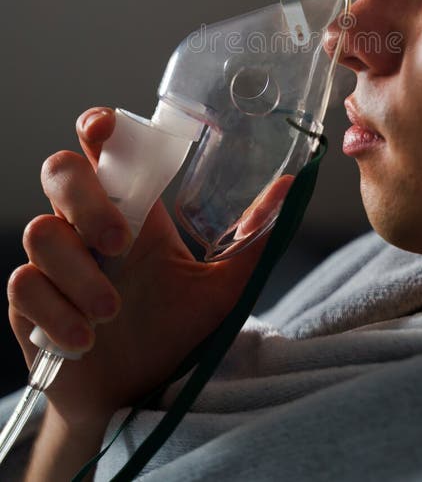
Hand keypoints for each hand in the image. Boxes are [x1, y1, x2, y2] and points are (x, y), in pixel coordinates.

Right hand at [7, 107, 273, 428]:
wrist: (139, 395)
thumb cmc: (175, 330)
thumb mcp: (223, 287)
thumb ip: (253, 240)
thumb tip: (293, 187)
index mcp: (130, 209)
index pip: (103, 149)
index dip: (96, 127)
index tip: (103, 128)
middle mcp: (86, 226)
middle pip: (60, 172)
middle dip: (87, 201)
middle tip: (120, 242)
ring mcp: (55, 263)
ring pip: (41, 231)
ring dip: (78, 272)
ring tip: (112, 312)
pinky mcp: (29, 305)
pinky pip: (23, 286)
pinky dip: (56, 313)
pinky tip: (84, 341)